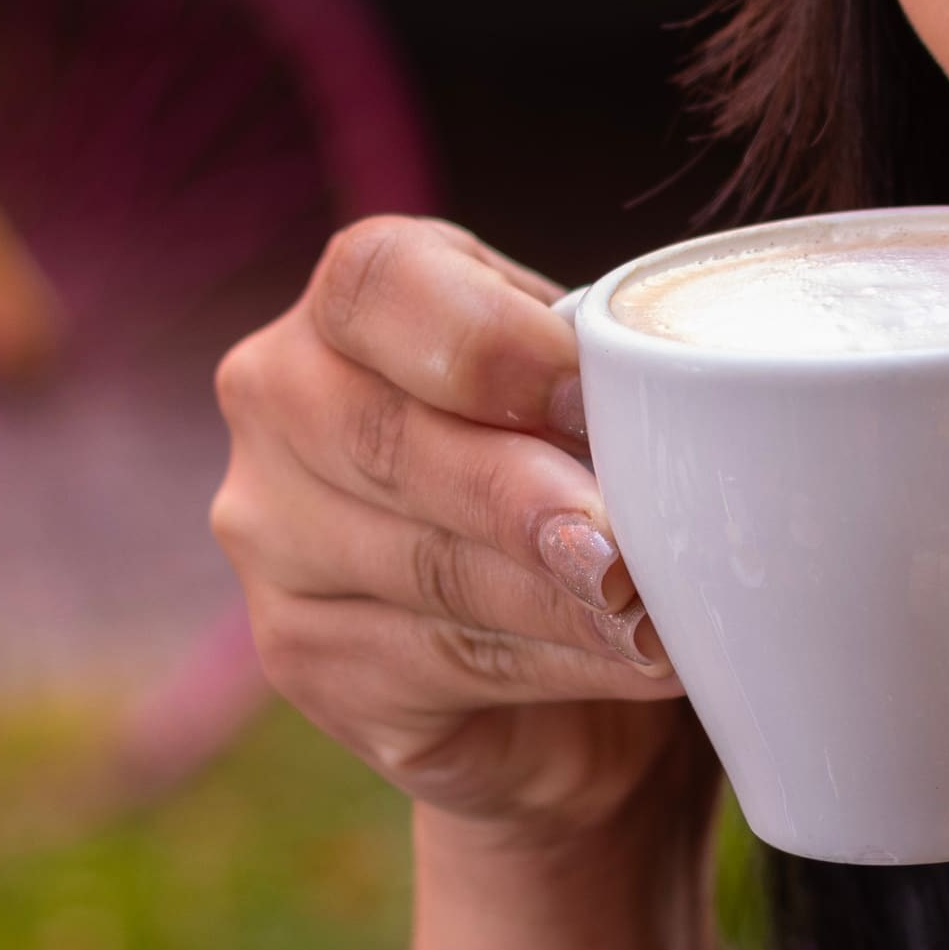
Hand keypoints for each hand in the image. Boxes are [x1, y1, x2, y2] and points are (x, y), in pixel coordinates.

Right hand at [213, 216, 702, 835]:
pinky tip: (629, 664)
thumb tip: (676, 407)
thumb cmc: (586, 473)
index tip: (586, 397)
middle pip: (386, 439)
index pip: (378, 283)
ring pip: (423, 568)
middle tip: (621, 550)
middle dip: (520, 501)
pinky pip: (438, 661)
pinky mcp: (303, 657)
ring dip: (557, 601)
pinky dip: (556, 666)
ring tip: (654, 618)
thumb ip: (612, 381)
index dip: (487, 341)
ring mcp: (272, 536)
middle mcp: (283, 401)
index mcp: (353, 304)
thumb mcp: (600, 397)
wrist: (569, 651)